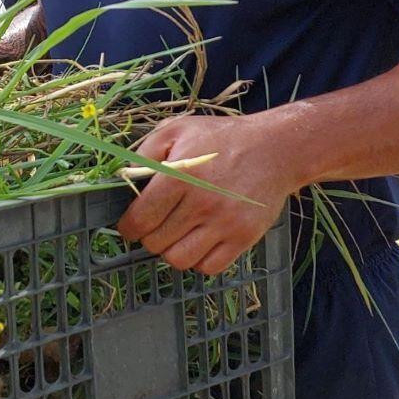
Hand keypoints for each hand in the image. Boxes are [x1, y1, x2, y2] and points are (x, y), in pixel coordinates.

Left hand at [119, 114, 303, 274]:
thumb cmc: (222, 138)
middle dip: (149, 236)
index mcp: (181, 176)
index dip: (128, 227)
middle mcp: (202, 203)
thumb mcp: (177, 130)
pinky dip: (199, 260)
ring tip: (176, 234)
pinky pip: (209, 268)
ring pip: (180, 260)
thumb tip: (122, 179)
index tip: (130, 225)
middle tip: (156, 225)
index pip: (140, 219)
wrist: (276, 148)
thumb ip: (144, 153)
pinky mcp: (244, 237)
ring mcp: (225, 224)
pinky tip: (199, 241)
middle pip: (156, 243)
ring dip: (171, 251)